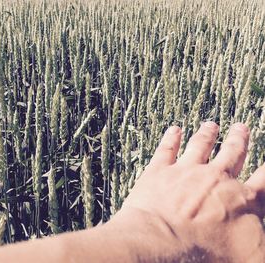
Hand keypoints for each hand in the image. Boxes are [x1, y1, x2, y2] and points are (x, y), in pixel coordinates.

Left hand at [108, 122, 264, 261]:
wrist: (162, 245)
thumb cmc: (207, 256)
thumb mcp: (252, 258)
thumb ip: (261, 243)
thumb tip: (261, 236)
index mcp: (241, 200)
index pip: (264, 180)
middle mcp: (216, 179)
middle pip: (232, 154)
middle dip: (238, 140)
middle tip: (241, 127)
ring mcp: (186, 171)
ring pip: (200, 146)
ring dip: (206, 135)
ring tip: (211, 125)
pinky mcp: (159, 171)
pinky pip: (167, 149)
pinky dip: (171, 138)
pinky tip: (174, 129)